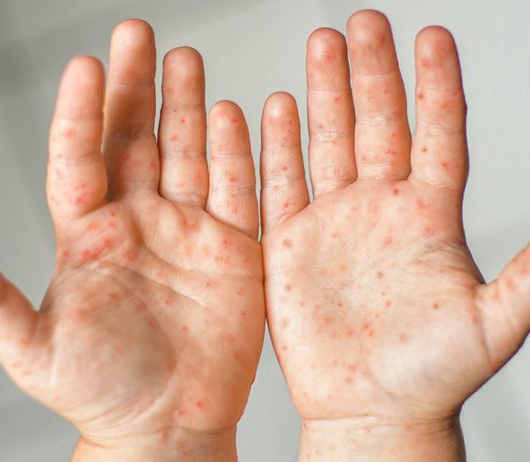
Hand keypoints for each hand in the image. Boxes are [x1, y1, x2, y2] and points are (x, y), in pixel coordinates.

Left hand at [0, 20, 263, 460]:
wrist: (167, 423)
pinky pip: (238, 191)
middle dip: (138, 87)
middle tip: (138, 36)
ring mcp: (190, 232)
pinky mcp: (233, 250)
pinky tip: (233, 118)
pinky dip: (237, 153)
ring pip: (189, 154)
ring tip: (186, 62)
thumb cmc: (103, 390)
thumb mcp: (32, 349)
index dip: (80, 112)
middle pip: (137, 141)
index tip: (84, 65)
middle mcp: (141, 224)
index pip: (81, 158)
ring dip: (188, 107)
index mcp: (90, 238)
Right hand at [261, 10, 529, 460]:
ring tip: (320, 48)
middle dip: (370, 70)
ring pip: (328, 143)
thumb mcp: (494, 324)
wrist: (370, 409)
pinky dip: (277, 147)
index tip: (432, 35)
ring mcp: (332, 224)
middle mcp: (379, 211)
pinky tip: (275, 111)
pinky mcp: (290, 245)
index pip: (435, 132)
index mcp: (428, 219)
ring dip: (324, 95)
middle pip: (377, 123)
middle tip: (360, 23)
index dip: (436, 83)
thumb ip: (529, 277)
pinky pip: (282, 185)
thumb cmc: (430, 375)